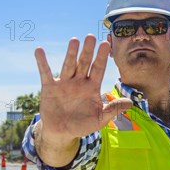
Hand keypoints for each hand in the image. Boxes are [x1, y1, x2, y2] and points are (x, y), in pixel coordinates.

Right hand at [35, 35, 132, 149]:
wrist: (62, 132)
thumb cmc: (83, 124)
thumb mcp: (100, 118)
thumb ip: (113, 109)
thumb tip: (130, 103)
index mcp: (92, 86)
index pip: (98, 69)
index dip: (102, 57)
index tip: (106, 44)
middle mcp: (79, 81)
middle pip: (84, 63)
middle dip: (88, 51)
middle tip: (91, 37)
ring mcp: (64, 83)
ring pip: (69, 65)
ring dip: (71, 53)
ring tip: (74, 40)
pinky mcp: (49, 87)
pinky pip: (46, 73)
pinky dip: (42, 62)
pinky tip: (39, 50)